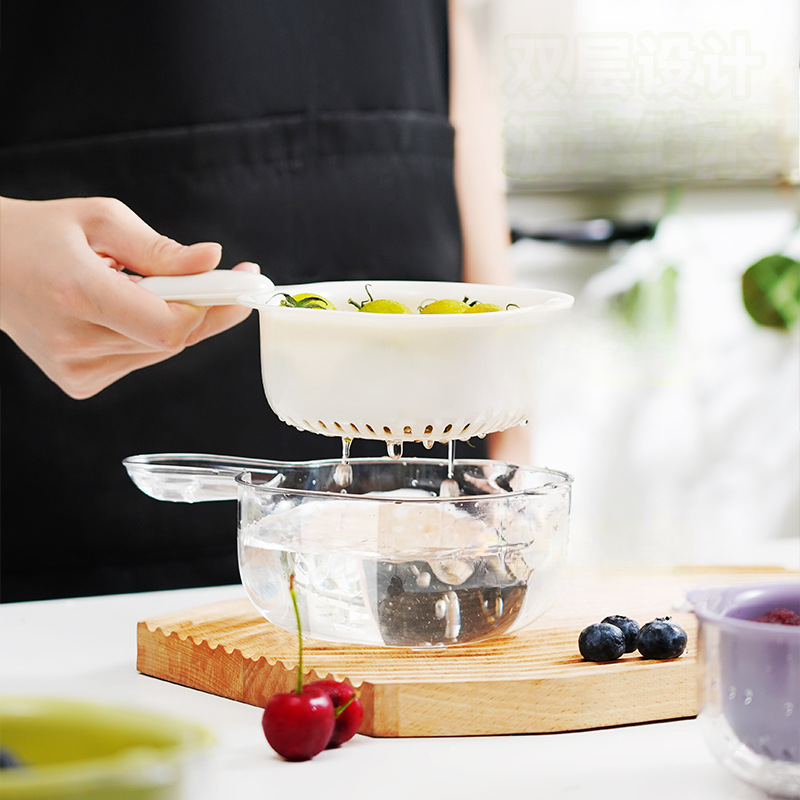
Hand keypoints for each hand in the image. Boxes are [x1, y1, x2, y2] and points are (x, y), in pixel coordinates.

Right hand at [0, 196, 258, 397]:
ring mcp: (75, 370)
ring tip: (140, 286)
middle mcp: (74, 341)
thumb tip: (212, 260)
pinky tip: (122, 310)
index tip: (237, 282)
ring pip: (161, 352)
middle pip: (173, 340)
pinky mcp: (79, 383)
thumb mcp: (100, 219)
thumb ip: (161, 249)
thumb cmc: (39, 235)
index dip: (208, 308)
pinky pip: (140, 359)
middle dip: (204, 309)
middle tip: (223, 280)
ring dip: (173, 320)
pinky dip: (148, 335)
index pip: (167, 326)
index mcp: (77, 293)